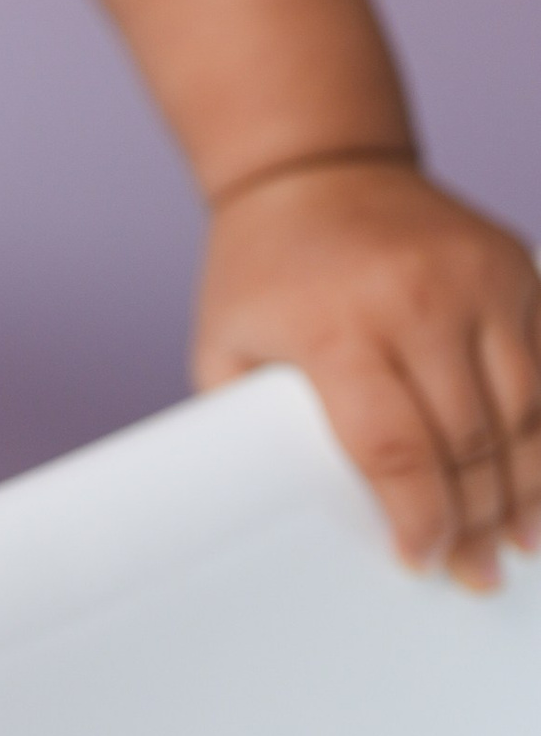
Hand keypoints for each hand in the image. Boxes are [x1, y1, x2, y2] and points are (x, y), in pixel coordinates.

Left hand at [194, 153, 540, 588]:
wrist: (312, 165)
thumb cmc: (264, 268)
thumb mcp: (227, 344)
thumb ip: (253, 427)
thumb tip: (284, 515)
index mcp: (335, 323)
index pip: (395, 450)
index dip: (419, 520)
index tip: (421, 560)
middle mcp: (414, 295)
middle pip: (471, 443)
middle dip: (478, 522)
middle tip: (474, 570)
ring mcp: (475, 275)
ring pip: (528, 414)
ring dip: (527, 491)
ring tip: (516, 543)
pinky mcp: (515, 265)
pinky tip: (540, 482)